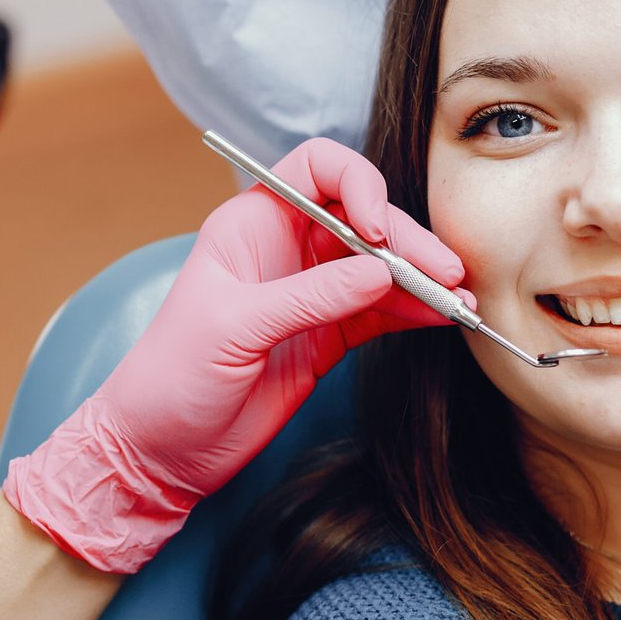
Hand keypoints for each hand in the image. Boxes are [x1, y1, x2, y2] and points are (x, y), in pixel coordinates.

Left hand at [4, 138, 466, 571]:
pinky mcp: (328, 336)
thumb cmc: (170, 377)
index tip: (377, 228)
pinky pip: (380, 311)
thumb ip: (309, 297)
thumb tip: (378, 271)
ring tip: (459, 300)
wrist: (161, 450)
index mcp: (251, 224)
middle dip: (407, 242)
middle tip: (444, 273)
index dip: (357, 184)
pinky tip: (440, 318)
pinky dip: (412, 313)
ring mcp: (310, 293)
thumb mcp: (234, 328)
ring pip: (379, 267)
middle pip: (362, 220)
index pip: (317, 170)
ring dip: (420, 280)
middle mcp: (286, 248)